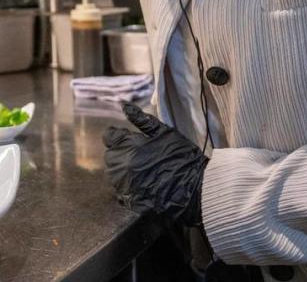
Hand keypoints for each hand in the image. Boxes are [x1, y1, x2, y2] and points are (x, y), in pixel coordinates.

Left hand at [102, 102, 207, 226]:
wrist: (197, 190)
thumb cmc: (182, 157)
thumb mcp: (165, 133)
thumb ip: (141, 120)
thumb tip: (124, 105)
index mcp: (127, 147)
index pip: (109, 137)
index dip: (120, 136)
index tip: (132, 140)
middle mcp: (121, 166)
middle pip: (111, 156)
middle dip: (122, 153)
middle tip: (143, 155)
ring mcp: (124, 186)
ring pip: (115, 174)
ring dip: (125, 170)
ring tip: (146, 171)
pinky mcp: (130, 201)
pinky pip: (121, 191)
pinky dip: (129, 187)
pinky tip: (146, 185)